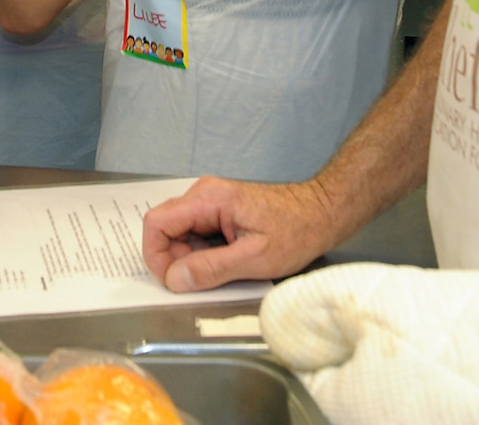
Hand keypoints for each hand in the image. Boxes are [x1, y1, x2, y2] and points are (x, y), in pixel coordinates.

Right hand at [142, 176, 342, 290]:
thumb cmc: (295, 231)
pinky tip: (226, 263)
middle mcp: (203, 195)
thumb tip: (174, 280)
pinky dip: (202, 254)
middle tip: (201, 281)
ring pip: (180, 234)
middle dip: (175, 260)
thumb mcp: (253, 258)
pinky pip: (196, 234)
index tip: (171, 282)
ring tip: (221, 271)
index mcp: (207, 199)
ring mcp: (210, 202)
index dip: (156, 256)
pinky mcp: (219, 212)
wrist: (322, 213)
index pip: (157, 223)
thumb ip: (211, 269)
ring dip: (190, 259)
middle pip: (166, 229)